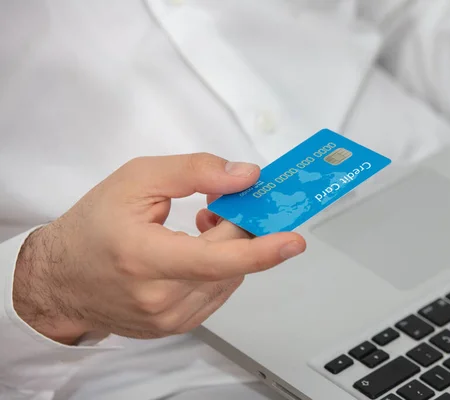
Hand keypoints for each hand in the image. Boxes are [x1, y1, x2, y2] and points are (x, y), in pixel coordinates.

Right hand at [13, 154, 305, 343]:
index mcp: (145, 259)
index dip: (260, 249)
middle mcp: (160, 299)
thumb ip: (194, 172)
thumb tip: (245, 176)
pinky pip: (216, 293)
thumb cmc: (93, 226)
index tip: (293, 241)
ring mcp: (169, 320)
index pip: (216, 259)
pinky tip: (195, 251)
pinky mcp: (174, 328)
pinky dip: (218, 269)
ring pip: (229, 279)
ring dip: (228, 249)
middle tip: (223, 204)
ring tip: (199, 227)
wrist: (59, 279)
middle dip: (238, 228)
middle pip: (229, 262)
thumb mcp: (137, 180)